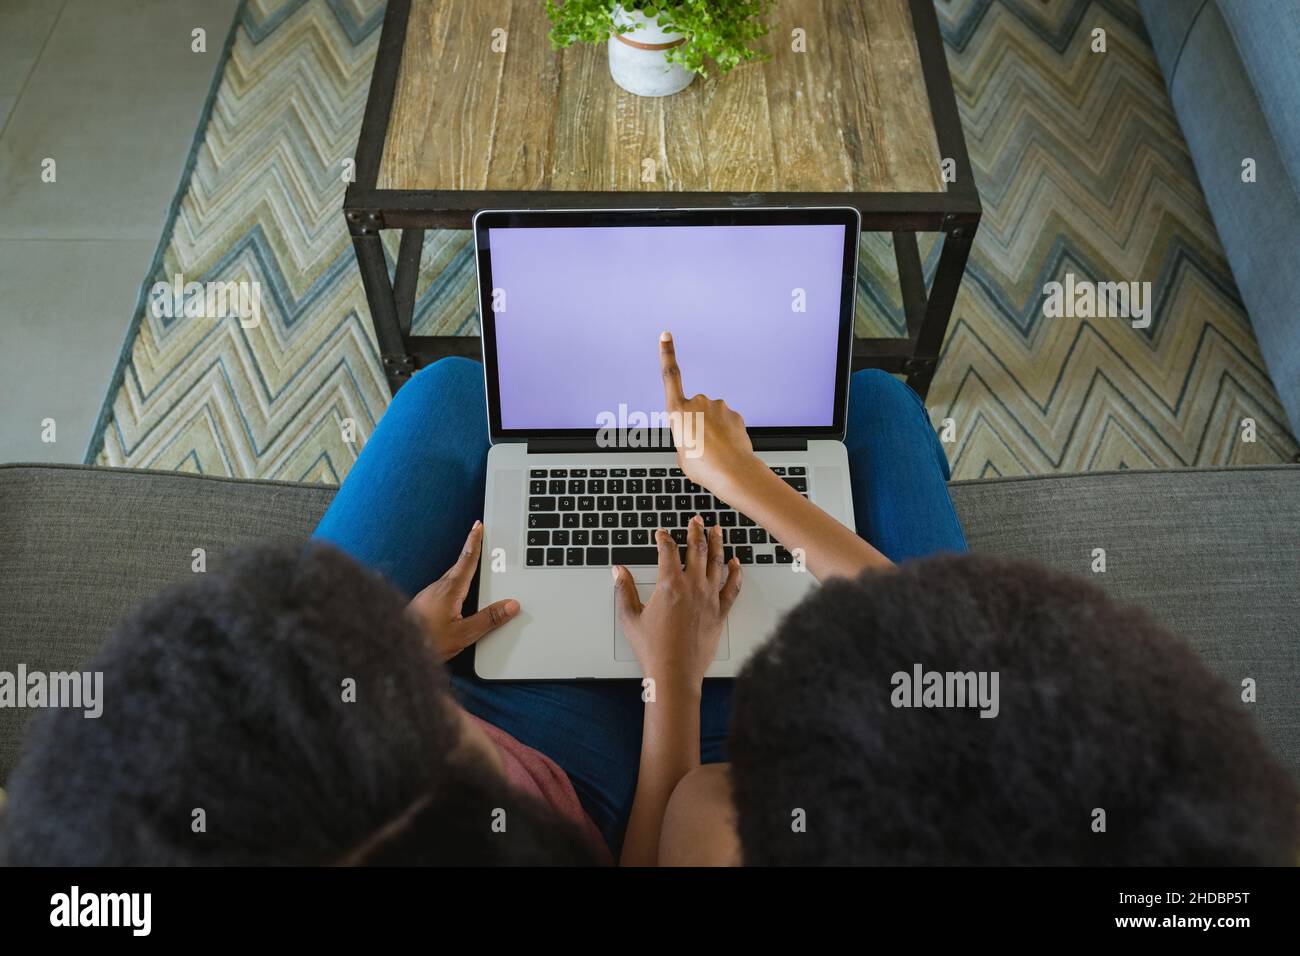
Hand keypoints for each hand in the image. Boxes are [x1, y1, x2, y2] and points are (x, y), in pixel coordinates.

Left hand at [407, 521, 519, 661]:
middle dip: (471, 553)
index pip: (466, 559)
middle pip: (459, 566)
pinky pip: (444, 589)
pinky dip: (455, 586)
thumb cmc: (427, 642)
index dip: (474, 541)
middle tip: (480, 540)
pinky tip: (458, 598)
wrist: (395, 649)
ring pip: (451, 579)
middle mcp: (438, 588)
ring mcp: (429, 595)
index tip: (478, 526)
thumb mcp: (464, 633)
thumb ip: (489, 619)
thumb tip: (510, 606)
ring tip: (475, 571)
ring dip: (463, 572)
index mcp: (450, 590)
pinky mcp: (424, 604)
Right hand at [612, 516, 742, 688]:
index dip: (663, 538)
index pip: (668, 550)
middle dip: (695, 531)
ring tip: (717, 530)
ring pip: (717, 562)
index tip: (661, 533)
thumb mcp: (630, 617)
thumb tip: (618, 571)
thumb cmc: (652, 649)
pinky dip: (735, 573)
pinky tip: (736, 563)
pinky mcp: (720, 612)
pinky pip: (732, 587)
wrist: (675, 673)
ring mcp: (709, 598)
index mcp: (669, 584)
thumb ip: (624, 590)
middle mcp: (692, 586)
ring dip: (717, 543)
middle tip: (696, 520)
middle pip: (697, 549)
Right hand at [659, 331, 765, 502]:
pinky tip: (727, 447)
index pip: (670, 375)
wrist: (733, 473)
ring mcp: (718, 406)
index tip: (666, 335)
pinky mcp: (733, 413)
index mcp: (677, 411)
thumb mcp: (682, 453)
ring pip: (710, 416)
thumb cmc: (703, 467)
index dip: (667, 354)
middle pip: (692, 409)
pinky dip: (725, 433)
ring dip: (711, 430)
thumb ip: (686, 436)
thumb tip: (699, 430)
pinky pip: (725, 421)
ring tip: (714, 451)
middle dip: (695, 424)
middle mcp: (697, 403)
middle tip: (699, 447)